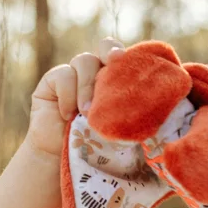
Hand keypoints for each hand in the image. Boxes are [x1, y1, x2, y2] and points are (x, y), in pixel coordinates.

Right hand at [25, 38, 125, 160]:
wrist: (59, 160)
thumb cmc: (92, 149)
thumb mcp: (118, 133)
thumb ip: (133, 117)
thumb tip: (156, 111)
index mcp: (115, 82)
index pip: (125, 59)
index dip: (128, 55)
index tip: (127, 60)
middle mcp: (95, 73)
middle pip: (105, 46)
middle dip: (109, 51)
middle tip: (113, 61)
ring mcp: (73, 75)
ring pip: (84, 60)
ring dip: (87, 87)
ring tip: (86, 113)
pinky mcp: (51, 81)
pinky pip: (63, 75)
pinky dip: (67, 95)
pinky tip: (67, 115)